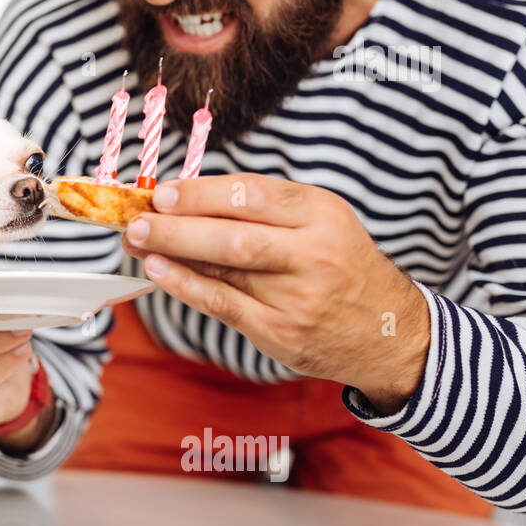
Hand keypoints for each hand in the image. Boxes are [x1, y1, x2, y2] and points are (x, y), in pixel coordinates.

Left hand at [120, 173, 428, 414]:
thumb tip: (186, 200)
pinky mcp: (282, 330)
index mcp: (322, 213)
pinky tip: (159, 272)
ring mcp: (298, 296)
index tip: (163, 193)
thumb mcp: (321, 222)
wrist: (388, 333)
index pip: (253, 196)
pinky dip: (185, 287)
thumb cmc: (340, 266)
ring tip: (137, 242)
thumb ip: (264, 210)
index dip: (202, 194)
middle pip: (234, 235)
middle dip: (178, 227)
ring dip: (172, 254)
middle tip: (138, 219)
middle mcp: (313, 253)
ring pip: (224, 270)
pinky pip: (223, 304)